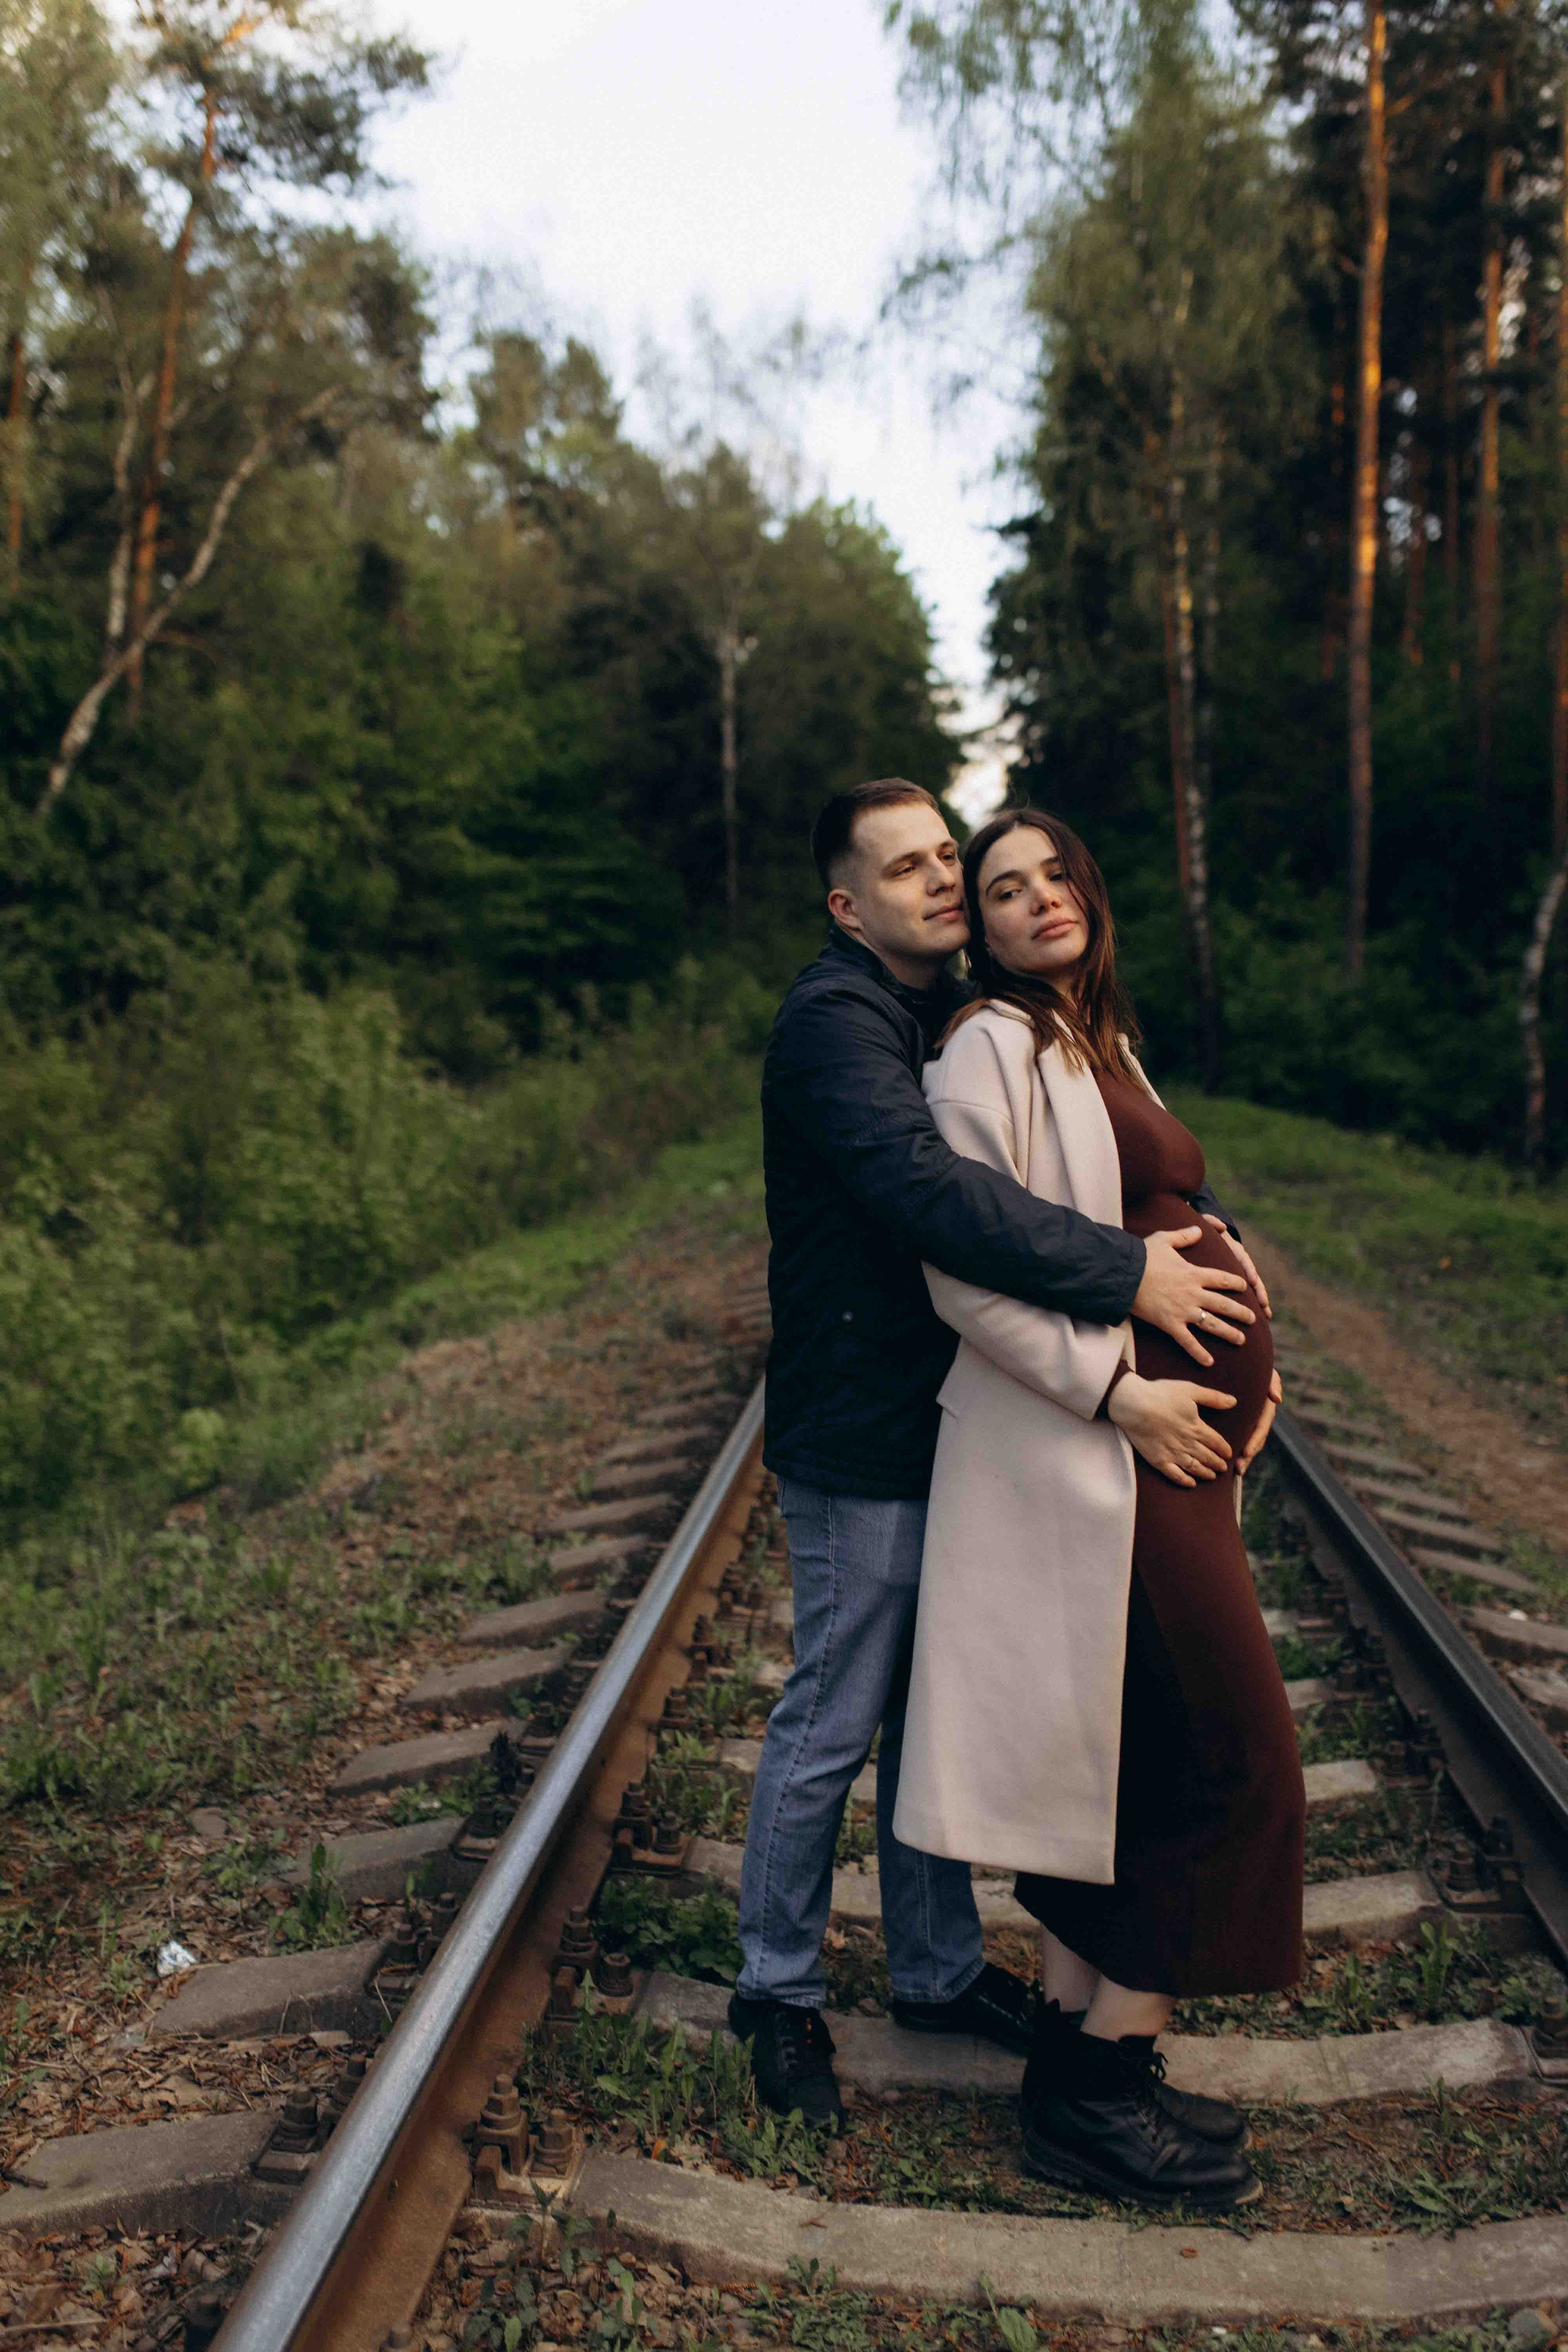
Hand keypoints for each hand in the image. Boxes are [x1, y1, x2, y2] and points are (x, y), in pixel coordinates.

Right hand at [1108, 1372, 1236, 1486]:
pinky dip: (1185, 1481)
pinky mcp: (1158, 1460)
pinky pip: (1175, 1475)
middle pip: (1208, 1457)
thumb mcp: (1190, 1390)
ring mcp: (1173, 1454)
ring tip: (1212, 1476)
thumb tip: (1233, 1401)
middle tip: (1223, 1468)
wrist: (1133, 1404)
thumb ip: (1213, 1397)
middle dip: (1218, 1463)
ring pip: (1195, 1468)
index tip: (1228, 1454)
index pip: (1216, 1442)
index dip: (1224, 1449)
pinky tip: (1191, 1484)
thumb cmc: (1160, 1394)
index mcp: (1197, 1427)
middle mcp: (1188, 1443)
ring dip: (1206, 1473)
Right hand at [1130, 1225, 1255, 1366]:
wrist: (1124, 1275)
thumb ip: (1184, 1236)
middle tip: (1253, 1319)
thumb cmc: (1141, 1256)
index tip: (1245, 1286)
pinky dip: (1199, 1353)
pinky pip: (1188, 1342)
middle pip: (1224, 1305)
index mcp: (1194, 1273)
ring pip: (1213, 1324)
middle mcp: (1194, 1294)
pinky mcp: (1170, 1324)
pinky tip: (1210, 1362)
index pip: (1222, 1279)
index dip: (1236, 1283)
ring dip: (1229, 1333)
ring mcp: (1183, 1311)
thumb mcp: (1164, 1240)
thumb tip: (1199, 1228)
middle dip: (1241, 1312)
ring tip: (1242, 1340)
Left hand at [1202, 1215, 1270, 1316]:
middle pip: (1252, 1278)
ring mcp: (1238, 1271)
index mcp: (1233, 1249)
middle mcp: (1239, 1261)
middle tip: (1264, 1306)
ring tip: (1266, 1316)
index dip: (1248, 1270)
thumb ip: (1211, 1222)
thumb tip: (1221, 1226)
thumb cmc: (1204, 1230)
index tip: (1253, 1281)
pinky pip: (1242, 1293)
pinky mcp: (1233, 1280)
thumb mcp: (1205, 1223)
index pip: (1243, 1260)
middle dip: (1259, 1292)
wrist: (1204, 1234)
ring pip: (1251, 1288)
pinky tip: (1256, 1318)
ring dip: (1258, 1302)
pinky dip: (1250, 1304)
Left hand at [1237, 1370, 1282, 1476]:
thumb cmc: (1255, 1365)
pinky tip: (1224, 1458)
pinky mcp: (1240, 1419)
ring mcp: (1250, 1419)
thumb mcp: (1266, 1371)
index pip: (1261, 1426)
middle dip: (1249, 1455)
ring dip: (1243, 1456)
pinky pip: (1238, 1435)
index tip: (1246, 1452)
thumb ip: (1273, 1382)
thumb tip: (1277, 1399)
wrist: (1241, 1360)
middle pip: (1255, 1439)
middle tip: (1238, 1469)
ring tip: (1234, 1470)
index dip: (1255, 1440)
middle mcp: (1259, 1415)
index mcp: (1265, 1406)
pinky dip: (1234, 1447)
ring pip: (1248, 1440)